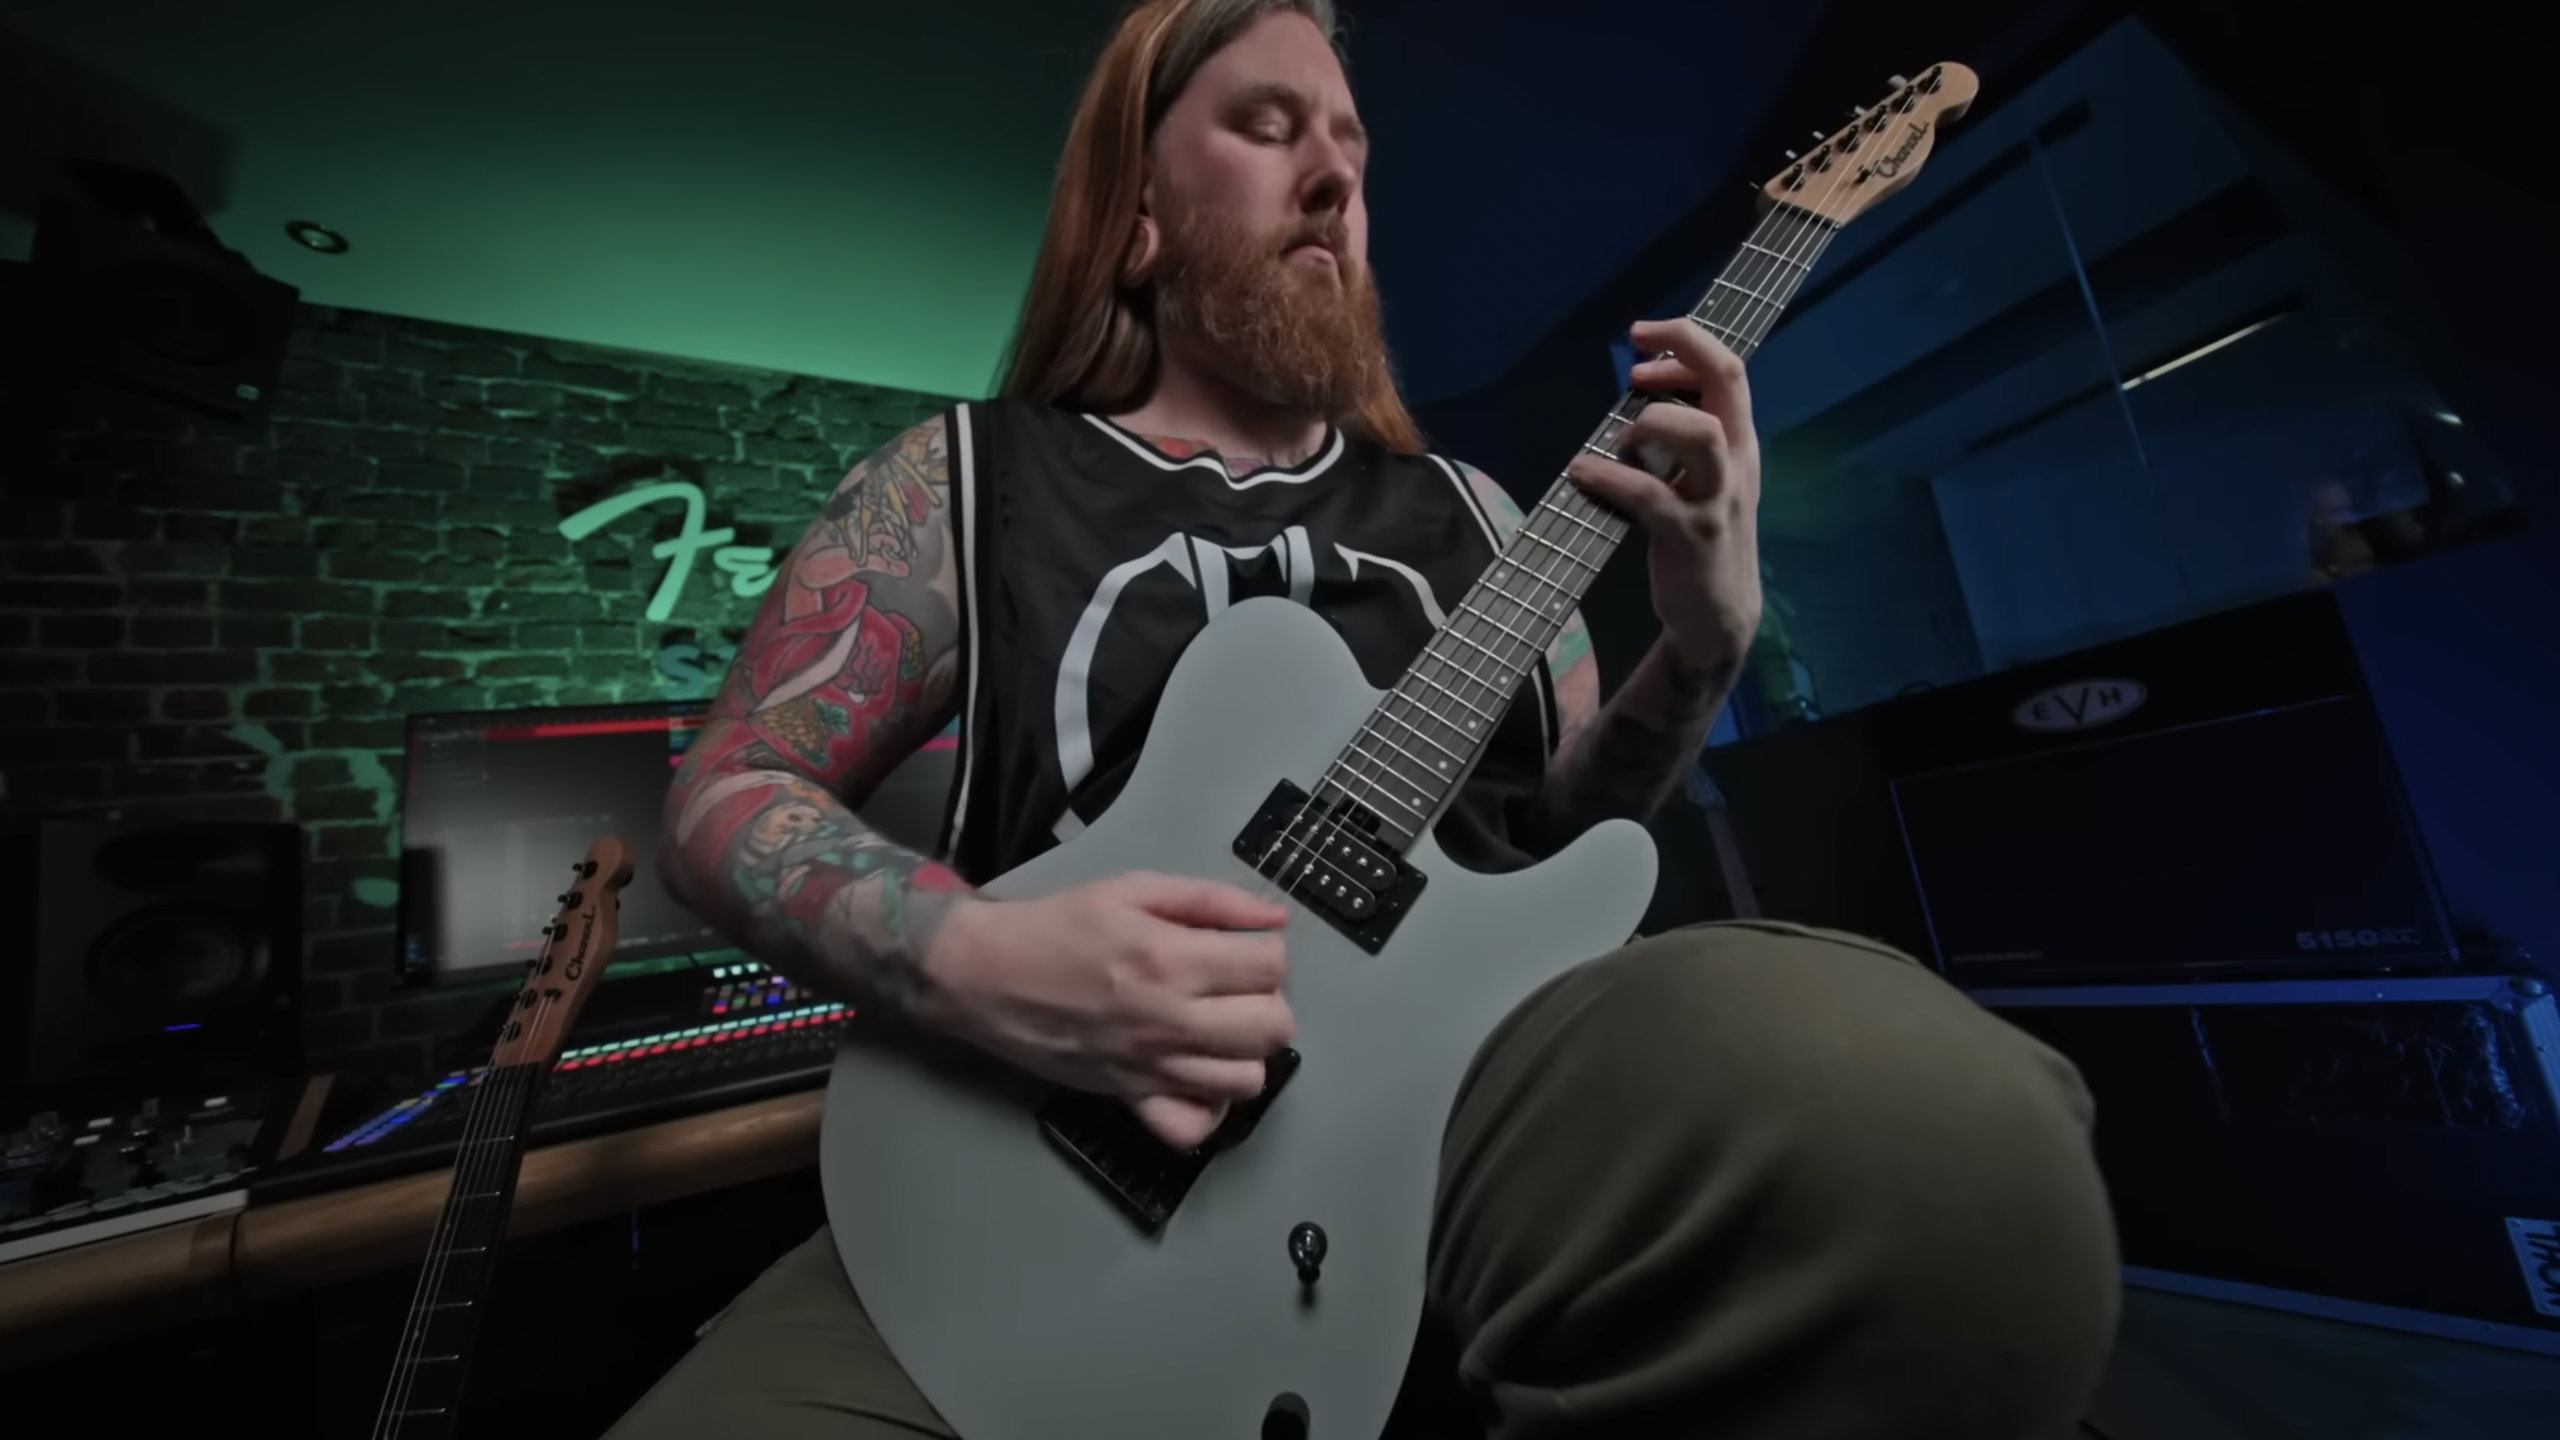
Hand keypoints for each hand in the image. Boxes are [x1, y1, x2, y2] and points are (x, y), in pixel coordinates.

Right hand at [917, 872, 1294, 1150]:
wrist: (986, 973)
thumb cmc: (1057, 926)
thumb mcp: (1132, 889)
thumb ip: (1210, 900)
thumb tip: (1275, 916)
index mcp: (1171, 958)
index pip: (1271, 966)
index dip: (1266, 952)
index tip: (1242, 949)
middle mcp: (1169, 1019)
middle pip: (1274, 1028)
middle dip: (1267, 1001)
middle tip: (1234, 988)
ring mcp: (1151, 1066)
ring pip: (1248, 1080)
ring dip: (1245, 1052)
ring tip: (1218, 1027)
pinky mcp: (1130, 1097)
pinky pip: (1192, 1128)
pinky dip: (1206, 1107)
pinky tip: (1196, 1074)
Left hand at [1566, 316, 1763, 673]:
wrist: (1719, 613)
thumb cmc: (1700, 536)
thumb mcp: (1703, 479)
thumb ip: (1680, 438)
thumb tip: (1637, 398)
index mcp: (1739, 441)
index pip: (1728, 368)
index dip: (1686, 340)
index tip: (1641, 337)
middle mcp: (1736, 461)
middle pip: (1727, 382)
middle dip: (1678, 356)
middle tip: (1632, 372)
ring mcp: (1717, 498)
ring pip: (1703, 434)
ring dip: (1652, 421)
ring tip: (1619, 438)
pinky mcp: (1691, 535)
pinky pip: (1651, 496)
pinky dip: (1611, 477)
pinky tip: (1581, 472)